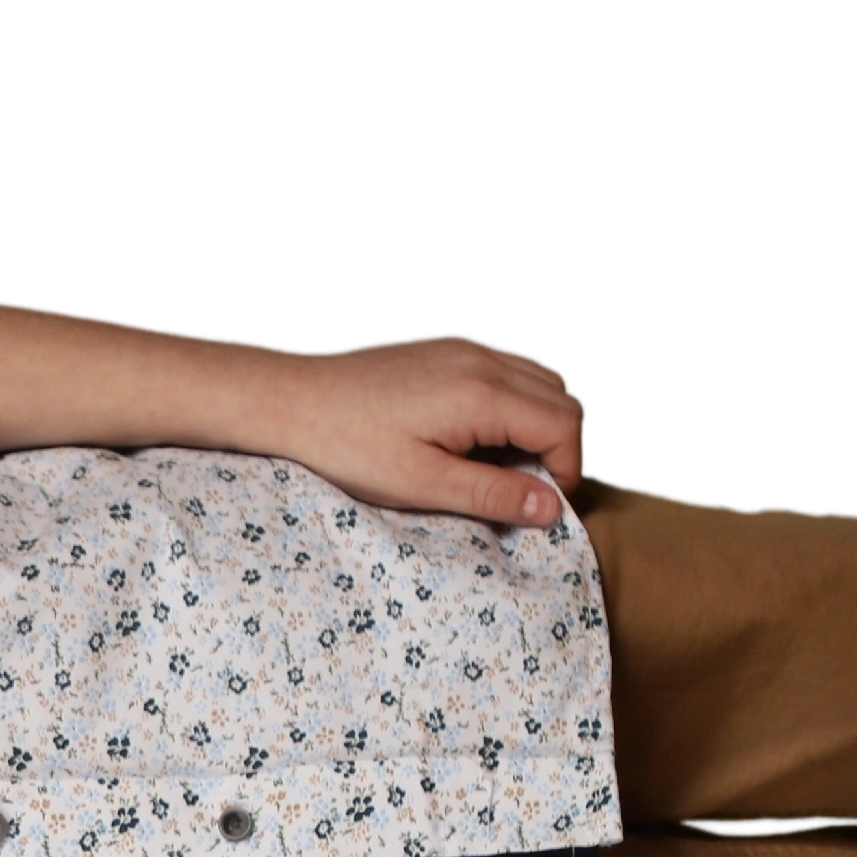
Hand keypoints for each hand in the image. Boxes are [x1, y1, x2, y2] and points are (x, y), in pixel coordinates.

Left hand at [256, 334, 592, 530]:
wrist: (289, 401)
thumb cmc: (346, 446)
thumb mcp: (420, 483)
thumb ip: (492, 494)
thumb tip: (553, 509)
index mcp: (482, 392)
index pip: (564, 425)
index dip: (567, 469)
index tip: (542, 504)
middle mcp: (482, 359)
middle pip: (562, 397)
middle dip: (559, 445)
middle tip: (524, 487)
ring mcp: (464, 348)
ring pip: (540, 378)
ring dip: (539, 421)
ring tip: (498, 464)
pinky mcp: (446, 349)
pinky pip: (507, 369)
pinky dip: (513, 402)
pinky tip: (476, 436)